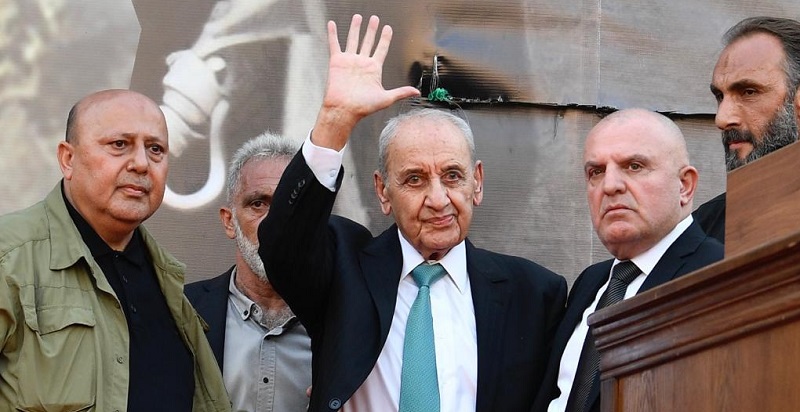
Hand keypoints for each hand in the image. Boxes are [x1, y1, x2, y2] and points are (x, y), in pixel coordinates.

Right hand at [312, 14, 419, 149]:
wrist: (344, 110)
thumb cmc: (363, 107)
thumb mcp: (386, 98)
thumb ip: (401, 92)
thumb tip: (416, 92)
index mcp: (374, 69)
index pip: (381, 49)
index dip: (385, 38)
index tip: (388, 28)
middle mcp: (362, 63)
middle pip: (368, 41)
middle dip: (372, 30)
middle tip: (374, 19)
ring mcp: (349, 61)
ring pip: (353, 39)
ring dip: (355, 28)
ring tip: (358, 17)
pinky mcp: (337, 61)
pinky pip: (335, 44)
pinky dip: (333, 34)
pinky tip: (332, 24)